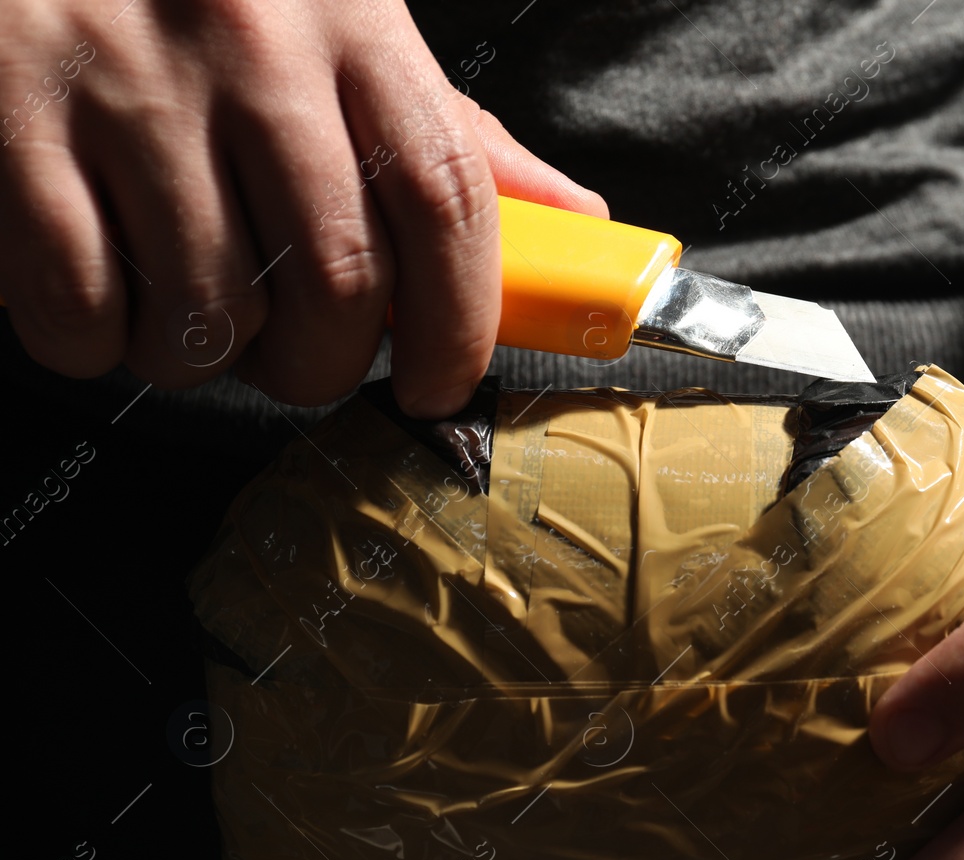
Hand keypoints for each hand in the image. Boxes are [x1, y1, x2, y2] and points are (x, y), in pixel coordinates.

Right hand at [0, 0, 605, 417]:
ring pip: (208, 310)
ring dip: (205, 358)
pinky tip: (105, 299)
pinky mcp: (11, 117)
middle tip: (302, 363)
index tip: (443, 386)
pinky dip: (96, 342)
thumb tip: (574, 222)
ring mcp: (126, 80)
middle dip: (326, 367)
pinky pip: (79, 301)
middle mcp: (250, 46)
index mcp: (352, 23)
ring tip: (192, 316)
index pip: (447, 203)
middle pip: (339, 280)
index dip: (460, 325)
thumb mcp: (343, 28)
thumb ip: (448, 133)